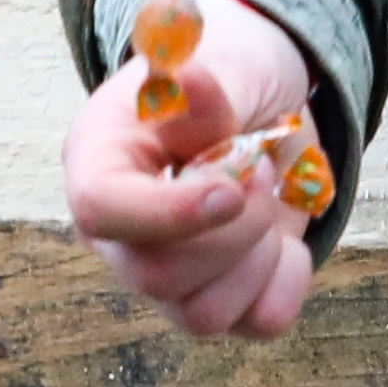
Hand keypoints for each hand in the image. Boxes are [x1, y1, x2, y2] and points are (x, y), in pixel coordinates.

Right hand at [62, 0, 324, 338]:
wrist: (268, 102)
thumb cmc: (229, 75)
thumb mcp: (223, 64)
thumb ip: (205, 89)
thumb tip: (185, 76)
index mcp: (99, 161)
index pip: (101, 209)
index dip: (168, 212)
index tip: (233, 191)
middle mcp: (120, 231)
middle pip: (158, 277)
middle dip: (234, 228)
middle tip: (263, 167)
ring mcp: (165, 273)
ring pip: (202, 314)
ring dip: (259, 254)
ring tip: (270, 194)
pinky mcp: (217, 296)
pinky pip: (255, 322)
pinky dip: (287, 279)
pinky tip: (286, 235)